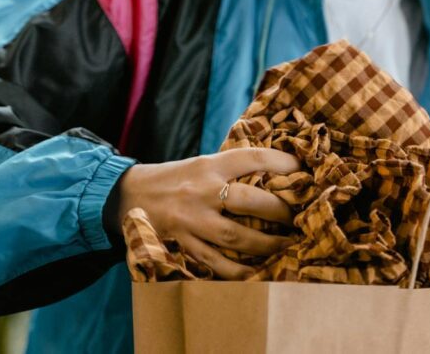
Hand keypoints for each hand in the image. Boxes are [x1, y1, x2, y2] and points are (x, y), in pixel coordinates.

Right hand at [115, 148, 300, 278]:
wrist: (127, 195)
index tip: (302, 169)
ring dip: (266, 245)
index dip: (282, 161)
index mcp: (208, 166)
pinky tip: (258, 273)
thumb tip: (276, 173)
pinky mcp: (182, 245)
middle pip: (248, 201)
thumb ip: (231, 170)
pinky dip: (239, 271)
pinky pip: (215, 264)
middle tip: (299, 218)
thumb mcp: (201, 163)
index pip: (252, 158)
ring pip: (235, 237)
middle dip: (279, 212)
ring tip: (287, 247)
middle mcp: (201, 192)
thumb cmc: (174, 178)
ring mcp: (191, 221)